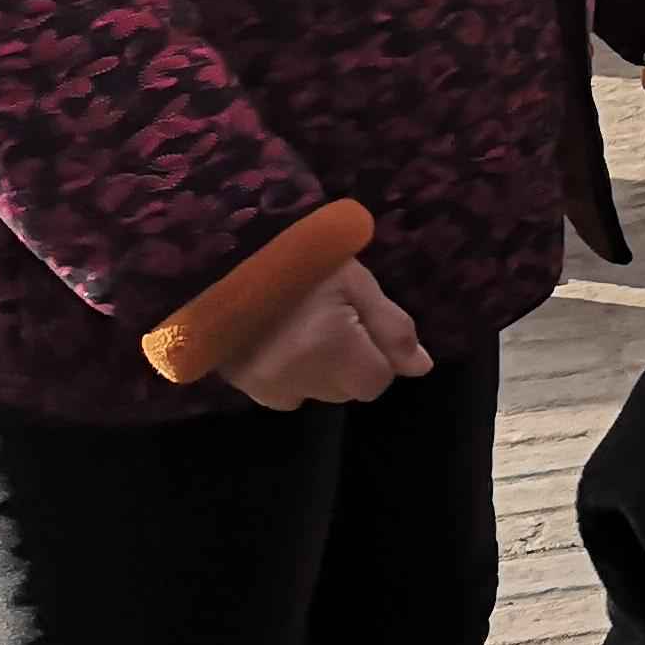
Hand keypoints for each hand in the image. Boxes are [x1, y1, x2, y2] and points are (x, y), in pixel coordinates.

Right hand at [221, 257, 430, 409]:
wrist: (223, 250)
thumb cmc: (301, 258)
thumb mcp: (357, 282)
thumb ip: (392, 329)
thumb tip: (421, 368)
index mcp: (330, 347)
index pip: (376, 382)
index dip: (377, 355)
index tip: (360, 323)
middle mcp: (294, 376)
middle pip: (345, 390)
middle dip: (349, 363)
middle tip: (330, 318)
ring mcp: (261, 383)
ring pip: (312, 394)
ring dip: (317, 371)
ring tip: (301, 327)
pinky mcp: (237, 383)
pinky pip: (279, 393)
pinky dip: (287, 375)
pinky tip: (278, 340)